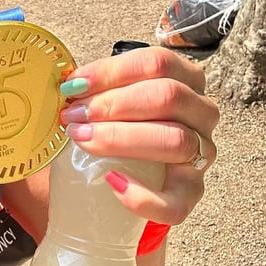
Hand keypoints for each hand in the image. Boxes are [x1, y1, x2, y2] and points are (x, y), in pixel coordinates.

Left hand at [59, 47, 218, 225]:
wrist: (124, 180)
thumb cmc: (117, 130)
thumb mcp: (111, 103)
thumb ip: (94, 92)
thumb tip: (64, 88)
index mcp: (185, 80)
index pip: (157, 63)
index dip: (112, 72)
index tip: (74, 87)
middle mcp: (201, 114)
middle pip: (168, 97)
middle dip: (114, 104)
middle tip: (75, 116)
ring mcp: (201, 155)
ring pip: (175, 141)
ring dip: (122, 139)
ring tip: (83, 140)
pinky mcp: (191, 194)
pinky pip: (174, 202)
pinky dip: (142, 196)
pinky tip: (112, 182)